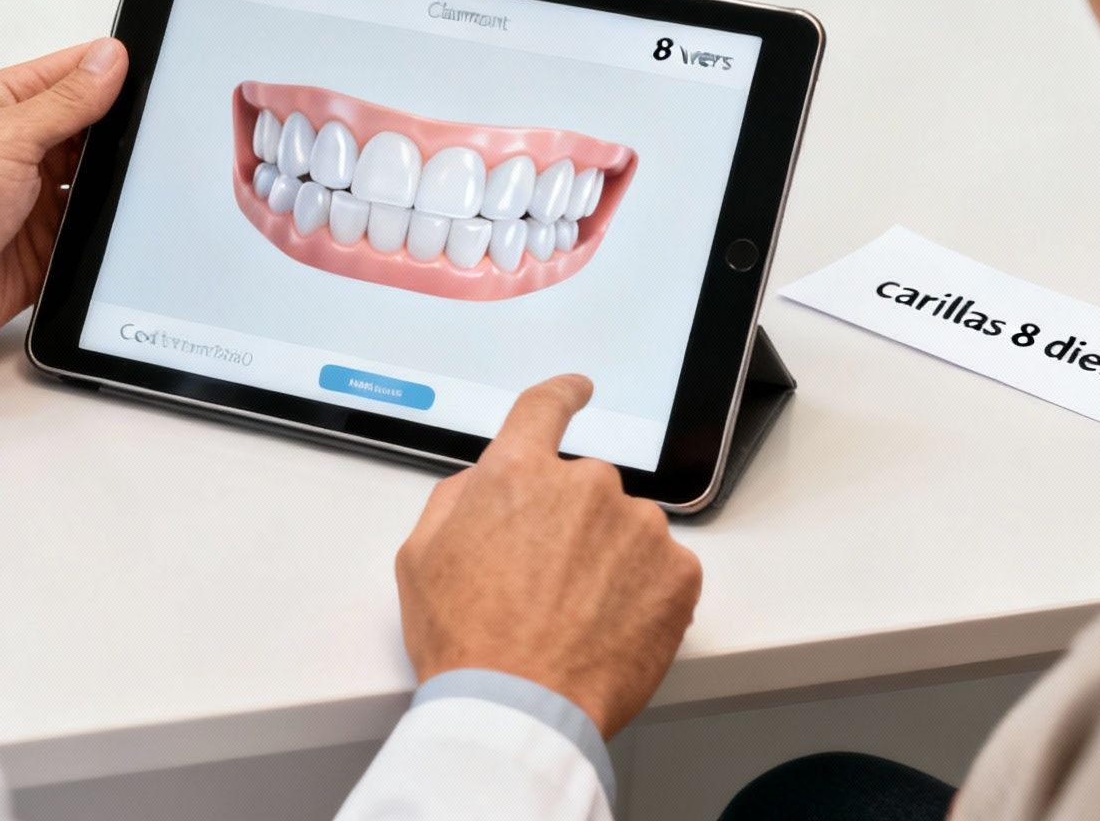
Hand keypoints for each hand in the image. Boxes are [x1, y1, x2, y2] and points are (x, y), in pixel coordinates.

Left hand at [0, 36, 126, 362]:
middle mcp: (22, 149)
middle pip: (94, 130)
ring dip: (112, 186)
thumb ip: (66, 100)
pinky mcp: (44, 245)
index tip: (155, 74)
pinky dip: (103, 232)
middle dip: (121, 134)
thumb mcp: (8, 136)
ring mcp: (34, 198)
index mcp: (8, 106)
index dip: (113, 70)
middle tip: (154, 137)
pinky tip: (116, 228)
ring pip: (97, 183)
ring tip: (135, 185)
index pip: (75, 73)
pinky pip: (89, 233)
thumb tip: (109, 59)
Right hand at [394, 375, 701, 737]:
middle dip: (569, 524)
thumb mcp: (420, 558)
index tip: (578, 390)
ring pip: (626, 529)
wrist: (521, 708)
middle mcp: (585, 486)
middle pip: (583, 486)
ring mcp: (638, 528)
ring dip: (608, 559)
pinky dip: (643, 592)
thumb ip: (457, 499)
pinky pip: (664, 568)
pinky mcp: (679, 572)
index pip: (543, 407)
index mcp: (517, 473)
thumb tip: (484, 483)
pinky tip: (608, 627)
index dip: (562, 394)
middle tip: (544, 583)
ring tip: (575, 616)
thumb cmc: (467, 641)